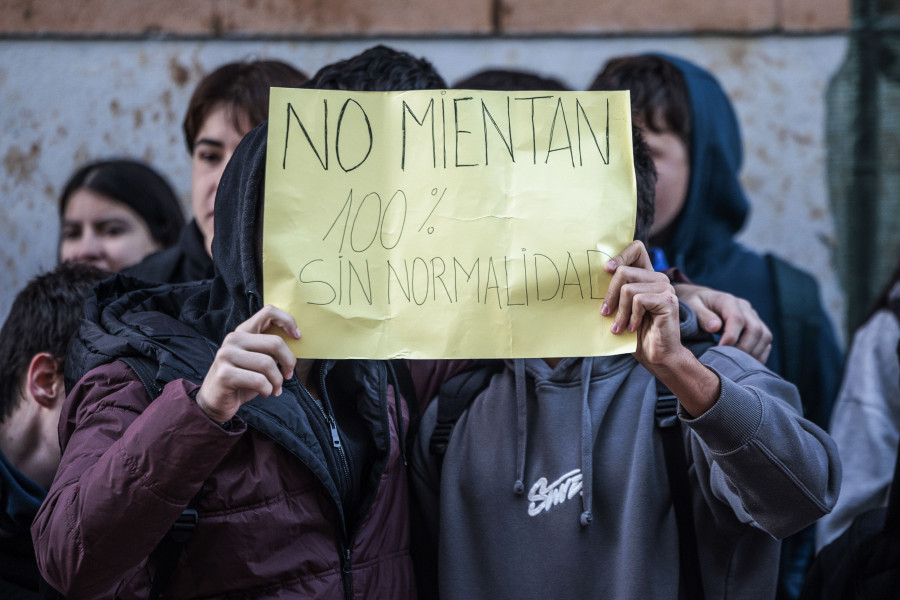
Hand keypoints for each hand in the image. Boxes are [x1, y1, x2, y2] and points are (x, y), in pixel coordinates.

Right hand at [195, 305, 299, 423]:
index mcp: (243, 332)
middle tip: (288, 375)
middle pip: (275, 343)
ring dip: (277, 381)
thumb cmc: (242, 381)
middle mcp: (233, 339)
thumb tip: (296, 340)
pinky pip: (259, 381)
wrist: (215, 402)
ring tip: (275, 389)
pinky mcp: (225, 374)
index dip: (288, 321)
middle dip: (288, 361)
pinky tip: (265, 393)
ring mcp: (227, 355)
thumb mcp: (257, 360)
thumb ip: (270, 349)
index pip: (269, 312)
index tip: (297, 337)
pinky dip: (268, 390)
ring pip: (268, 364)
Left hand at [602, 242, 719, 415]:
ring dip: (620, 312)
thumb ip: (614, 293)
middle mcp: (658, 278)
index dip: (619, 255)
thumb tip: (589, 280)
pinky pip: (638, 300)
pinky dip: (631, 317)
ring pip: (628, 288)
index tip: (606, 270)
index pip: (636, 249)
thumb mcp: (620, 309)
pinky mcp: (667, 300)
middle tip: (605, 314)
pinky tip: (633, 328)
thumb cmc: (636, 335)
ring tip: (620, 326)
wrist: (658, 357)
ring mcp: (665, 288)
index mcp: (647, 277)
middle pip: (623, 271)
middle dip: (609, 295)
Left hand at [673, 283, 772, 362]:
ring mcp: (753, 316)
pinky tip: (747, 365)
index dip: (731, 338)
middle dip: (744, 348)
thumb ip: (702, 316)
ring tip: (737, 365)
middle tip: (729, 362)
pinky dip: (760, 354)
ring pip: (764, 336)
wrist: (699, 299)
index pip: (737, 319)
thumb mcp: (691, 305)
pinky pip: (766, 341)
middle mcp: (744, 307)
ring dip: (754, 353)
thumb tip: (715, 327)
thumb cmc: (692, 303)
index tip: (719, 351)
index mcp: (727, 301)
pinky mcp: (756, 326)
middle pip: (755, 329)